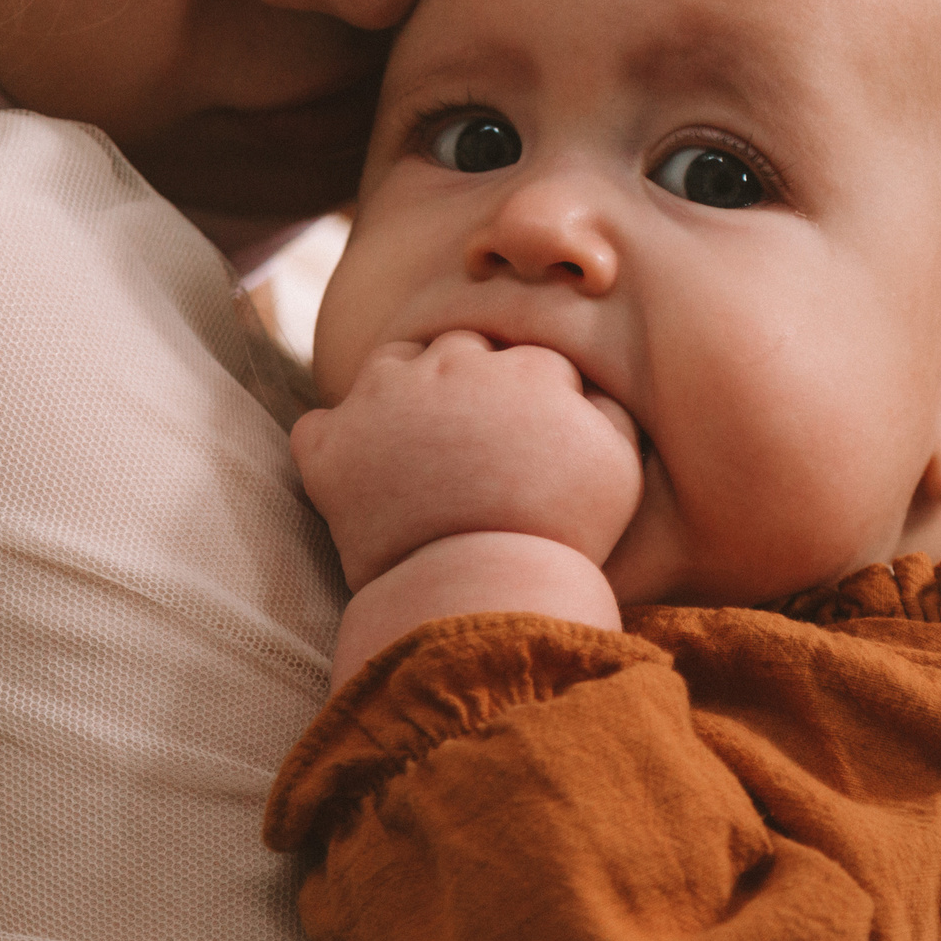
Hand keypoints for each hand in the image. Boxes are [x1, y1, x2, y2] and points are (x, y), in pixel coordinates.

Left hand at [292, 333, 642, 590]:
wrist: (482, 591)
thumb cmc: (563, 535)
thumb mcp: (620, 468)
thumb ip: (609, 409)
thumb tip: (583, 384)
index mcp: (526, 367)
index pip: (529, 360)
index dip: (535, 401)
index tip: (533, 443)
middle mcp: (451, 366)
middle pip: (460, 349)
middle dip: (469, 384)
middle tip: (475, 444)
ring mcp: (382, 401)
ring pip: (390, 365)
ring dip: (403, 394)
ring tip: (419, 449)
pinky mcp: (332, 449)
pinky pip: (319, 426)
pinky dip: (337, 444)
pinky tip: (362, 474)